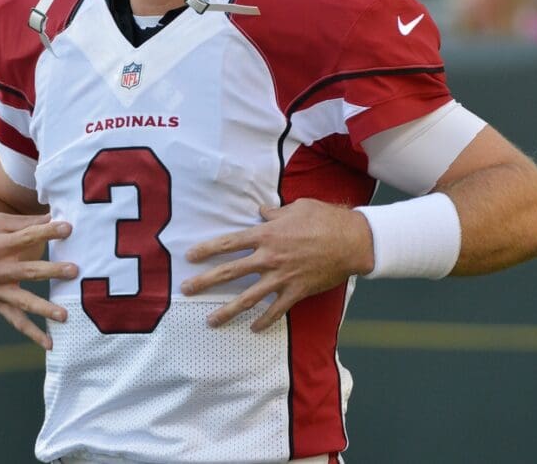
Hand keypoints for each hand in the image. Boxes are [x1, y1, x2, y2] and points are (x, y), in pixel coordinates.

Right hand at [0, 213, 77, 348]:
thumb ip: (24, 222)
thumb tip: (52, 216)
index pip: (26, 237)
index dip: (47, 232)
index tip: (68, 228)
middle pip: (28, 271)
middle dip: (51, 270)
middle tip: (74, 270)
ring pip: (23, 301)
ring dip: (44, 308)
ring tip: (64, 315)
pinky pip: (16, 320)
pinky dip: (32, 333)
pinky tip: (50, 343)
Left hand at [180, 199, 373, 331]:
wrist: (351, 241)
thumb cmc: (324, 219)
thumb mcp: (296, 207)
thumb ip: (275, 213)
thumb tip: (261, 212)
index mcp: (266, 235)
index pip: (229, 243)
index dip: (207, 249)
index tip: (190, 256)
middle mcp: (269, 257)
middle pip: (230, 271)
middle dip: (205, 281)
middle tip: (185, 289)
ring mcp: (281, 277)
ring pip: (248, 297)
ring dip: (227, 310)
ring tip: (210, 321)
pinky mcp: (296, 292)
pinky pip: (276, 311)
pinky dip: (264, 321)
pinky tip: (253, 329)